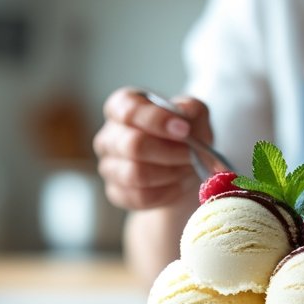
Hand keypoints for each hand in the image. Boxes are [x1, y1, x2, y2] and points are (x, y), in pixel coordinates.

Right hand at [94, 88, 213, 210]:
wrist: (184, 171)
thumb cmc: (184, 137)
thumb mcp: (194, 116)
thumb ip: (191, 109)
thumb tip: (184, 113)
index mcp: (122, 106)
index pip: (129, 111)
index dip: (157, 120)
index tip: (184, 130)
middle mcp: (109, 136)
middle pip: (133, 145)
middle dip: (170, 152)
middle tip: (192, 154)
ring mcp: (108, 166)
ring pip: (137, 174)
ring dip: (170, 173)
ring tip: (186, 168)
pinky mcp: (116, 192)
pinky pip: (141, 196)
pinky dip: (166, 192)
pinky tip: (177, 184)